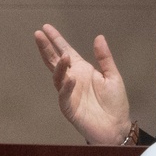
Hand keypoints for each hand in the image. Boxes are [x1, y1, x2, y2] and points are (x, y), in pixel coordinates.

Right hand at [34, 24, 131, 144]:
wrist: (117, 127)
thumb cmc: (114, 104)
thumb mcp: (113, 76)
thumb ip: (105, 58)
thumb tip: (99, 37)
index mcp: (81, 70)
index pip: (65, 51)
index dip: (56, 40)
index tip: (46, 28)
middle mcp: (72, 80)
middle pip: (55, 62)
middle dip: (46, 48)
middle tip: (38, 35)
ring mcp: (69, 94)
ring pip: (58, 78)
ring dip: (59, 67)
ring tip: (62, 56)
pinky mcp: (69, 108)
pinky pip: (64, 96)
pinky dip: (66, 87)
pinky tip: (70, 79)